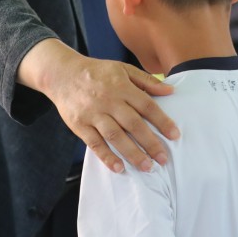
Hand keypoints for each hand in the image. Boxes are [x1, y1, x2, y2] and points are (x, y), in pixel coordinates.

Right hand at [25, 41, 178, 173]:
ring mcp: (93, 114)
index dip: (162, 121)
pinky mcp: (80, 125)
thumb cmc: (97, 72)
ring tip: (147, 167)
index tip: (175, 135)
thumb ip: (147, 80)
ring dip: (132, 153)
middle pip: (133, 124)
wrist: (62, 74)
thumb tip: (170, 91)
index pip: (146, 105)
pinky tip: (119, 168)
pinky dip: (107, 156)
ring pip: (115, 136)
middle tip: (163, 159)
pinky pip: (95, 143)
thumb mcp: (122, 69)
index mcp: (121, 86)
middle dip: (150, 143)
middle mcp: (108, 101)